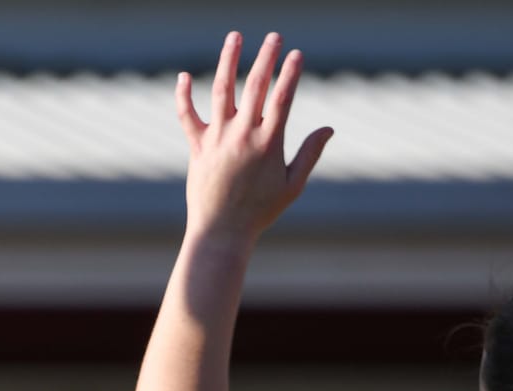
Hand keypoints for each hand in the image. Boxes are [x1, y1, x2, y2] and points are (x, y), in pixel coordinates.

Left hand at [175, 31, 332, 247]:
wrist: (222, 232)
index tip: (297, 54)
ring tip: (235, 37)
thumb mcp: (292, 185)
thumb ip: (310, 153)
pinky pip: (187, 116)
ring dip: (228, 61)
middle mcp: (242, 135)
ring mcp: (217, 138)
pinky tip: (184, 75)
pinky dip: (183, 95)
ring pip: (221, 91)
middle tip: (274, 36)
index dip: (291, 73)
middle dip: (266, 57)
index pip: (283, 98)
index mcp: (268, 143)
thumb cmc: (260, 212)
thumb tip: (329, 129)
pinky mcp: (197, 146)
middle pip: (255, 86)